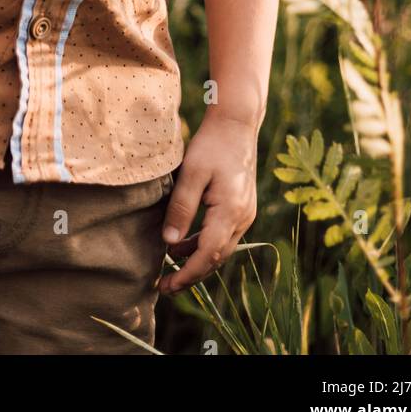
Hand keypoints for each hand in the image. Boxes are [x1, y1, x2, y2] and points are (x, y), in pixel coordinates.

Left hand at [158, 110, 258, 293]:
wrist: (236, 124)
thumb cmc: (212, 144)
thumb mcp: (192, 173)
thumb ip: (181, 208)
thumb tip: (168, 243)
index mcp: (231, 212)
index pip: (208, 255)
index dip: (187, 274)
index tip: (166, 286)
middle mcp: (243, 218)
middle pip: (216, 258)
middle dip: (191, 274)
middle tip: (165, 287)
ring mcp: (246, 214)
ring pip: (220, 248)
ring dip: (197, 260)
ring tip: (170, 267)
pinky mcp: (242, 207)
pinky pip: (223, 235)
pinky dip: (204, 244)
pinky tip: (184, 243)